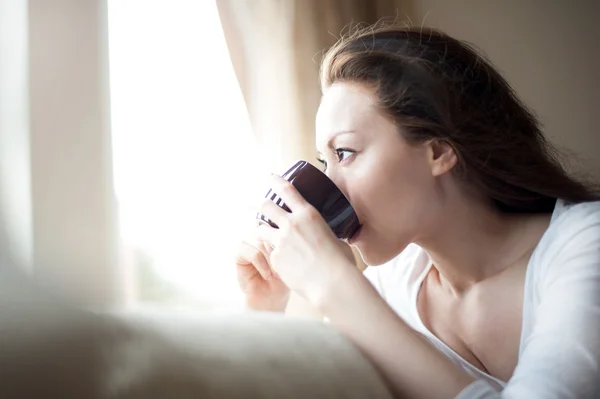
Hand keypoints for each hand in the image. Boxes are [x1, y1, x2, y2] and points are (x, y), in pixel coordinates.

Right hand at [235, 234, 289, 311]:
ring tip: (275, 273)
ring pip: (261, 243)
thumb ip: (283, 243)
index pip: (277, 227)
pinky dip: (261, 264)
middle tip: (282, 268)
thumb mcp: (289, 258)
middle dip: (278, 253)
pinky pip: (251, 252)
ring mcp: (247, 244)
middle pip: (270, 234)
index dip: (285, 243)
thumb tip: (278, 234)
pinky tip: (267, 275)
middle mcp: (258, 235)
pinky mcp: (238, 255)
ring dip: (270, 260)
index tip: (290, 258)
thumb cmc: (284, 278)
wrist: (273, 297)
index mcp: (271, 232)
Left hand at [256, 175, 356, 308]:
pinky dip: (273, 256)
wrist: (332, 284)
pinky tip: (282, 263)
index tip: (269, 177)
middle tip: (258, 206)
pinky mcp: (275, 258)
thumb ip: (324, 234)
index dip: (276, 181)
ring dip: (260, 229)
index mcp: (309, 215)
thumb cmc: (340, 263)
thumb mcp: (335, 238)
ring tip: (263, 233)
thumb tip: (327, 238)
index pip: (287, 190)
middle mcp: (291, 224)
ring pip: (260, 229)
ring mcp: (281, 241)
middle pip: (266, 206)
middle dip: (261, 205)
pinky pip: (270, 253)